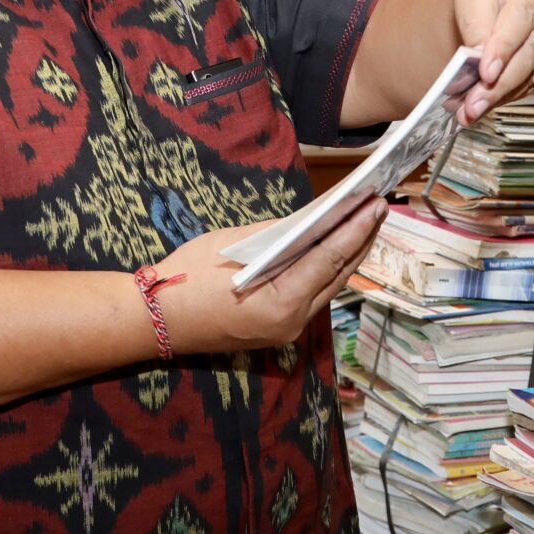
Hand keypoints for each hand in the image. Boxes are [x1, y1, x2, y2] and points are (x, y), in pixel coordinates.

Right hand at [143, 197, 385, 354]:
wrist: (156, 319)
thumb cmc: (187, 277)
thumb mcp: (232, 245)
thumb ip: (276, 235)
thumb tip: (311, 219)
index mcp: (281, 303)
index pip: (329, 259)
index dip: (355, 229)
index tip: (375, 204)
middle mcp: (292, 323)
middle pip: (337, 276)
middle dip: (360, 240)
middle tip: (378, 206)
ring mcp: (287, 330)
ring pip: (328, 287)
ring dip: (347, 255)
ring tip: (365, 222)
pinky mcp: (278, 328)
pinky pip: (311, 294)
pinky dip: (326, 269)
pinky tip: (335, 246)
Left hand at [452, 0, 533, 120]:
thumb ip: (476, 21)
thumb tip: (481, 65)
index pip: (525, 14)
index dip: (505, 47)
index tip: (485, 74)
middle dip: (501, 82)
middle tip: (472, 106)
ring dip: (508, 91)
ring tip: (475, 106)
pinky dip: (522, 87)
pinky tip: (497, 95)